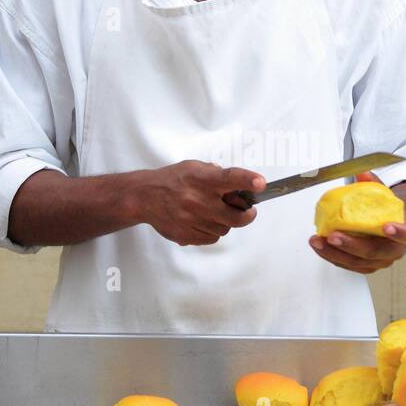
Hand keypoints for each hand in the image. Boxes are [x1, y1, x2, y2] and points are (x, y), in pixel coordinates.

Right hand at [136, 160, 264, 245]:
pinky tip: (203, 221)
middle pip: (236, 217)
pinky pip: (211, 238)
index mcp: (202, 179)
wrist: (144, 197)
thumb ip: (217, 175)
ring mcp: (192, 220)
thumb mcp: (194, 167)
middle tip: (249, 211)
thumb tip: (240, 186)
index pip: (230, 178)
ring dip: (226, 222)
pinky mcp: (186, 235)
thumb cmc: (173, 180)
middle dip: (247, 215)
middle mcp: (198, 201)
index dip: (247, 180)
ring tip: (214, 213)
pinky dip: (212, 231)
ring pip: (225, 229)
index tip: (261, 183)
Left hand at [308, 171, 405, 273]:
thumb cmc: (388, 213)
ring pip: (357, 262)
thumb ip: (375, 185)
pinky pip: (346, 265)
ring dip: (335, 252)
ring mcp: (379, 262)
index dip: (400, 232)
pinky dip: (331, 255)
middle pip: (377, 252)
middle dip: (353, 245)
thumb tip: (362, 173)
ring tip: (318, 241)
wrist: (388, 227)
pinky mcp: (364, 267)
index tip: (386, 227)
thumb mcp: (386, 196)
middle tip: (334, 235)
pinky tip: (320, 246)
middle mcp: (394, 251)